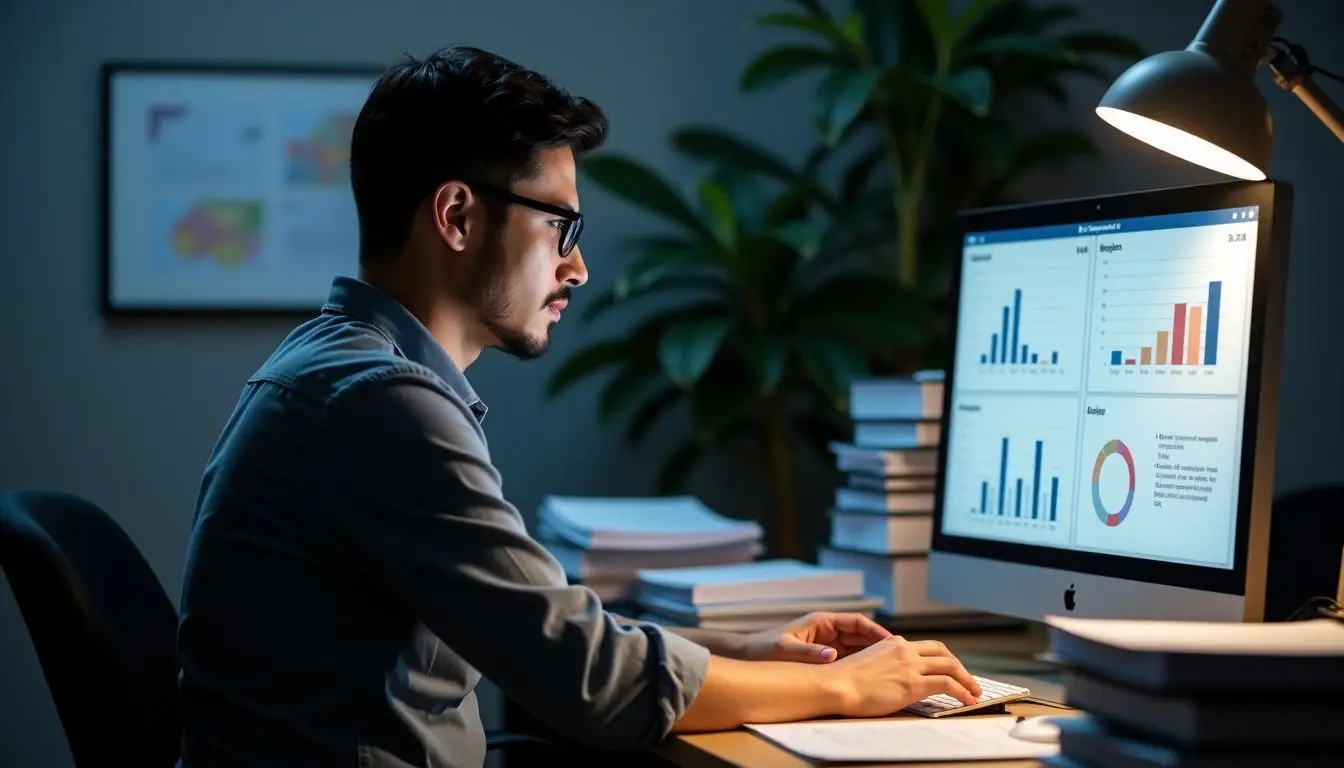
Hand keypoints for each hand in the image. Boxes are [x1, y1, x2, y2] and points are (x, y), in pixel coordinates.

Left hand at [739, 612, 893, 663]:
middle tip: (898, 660)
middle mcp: (827, 631)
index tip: (892, 643)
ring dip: (871, 659)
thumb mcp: (786, 650)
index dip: (876, 632)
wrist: (747, 657)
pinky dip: (859, 668)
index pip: (858, 622)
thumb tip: (833, 656)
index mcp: (822, 622)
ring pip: (857, 650)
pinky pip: (847, 662)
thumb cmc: (763, 649)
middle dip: (879, 647)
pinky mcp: (823, 659)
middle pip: (861, 637)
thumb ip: (810, 653)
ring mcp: (827, 645)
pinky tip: (870, 681)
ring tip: (890, 671)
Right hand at [824, 636, 981, 716]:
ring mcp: (910, 666)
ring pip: (951, 666)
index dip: (944, 658)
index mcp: (893, 643)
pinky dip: (962, 692)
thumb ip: (885, 664)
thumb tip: (893, 676)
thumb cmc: (844, 679)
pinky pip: (948, 684)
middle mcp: (905, 650)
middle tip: (967, 680)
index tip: (951, 669)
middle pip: (943, 653)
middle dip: (959, 666)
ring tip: (973, 692)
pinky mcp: (913, 684)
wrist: (837, 685)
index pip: (928, 647)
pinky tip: (967, 700)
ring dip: (967, 680)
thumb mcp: (867, 662)